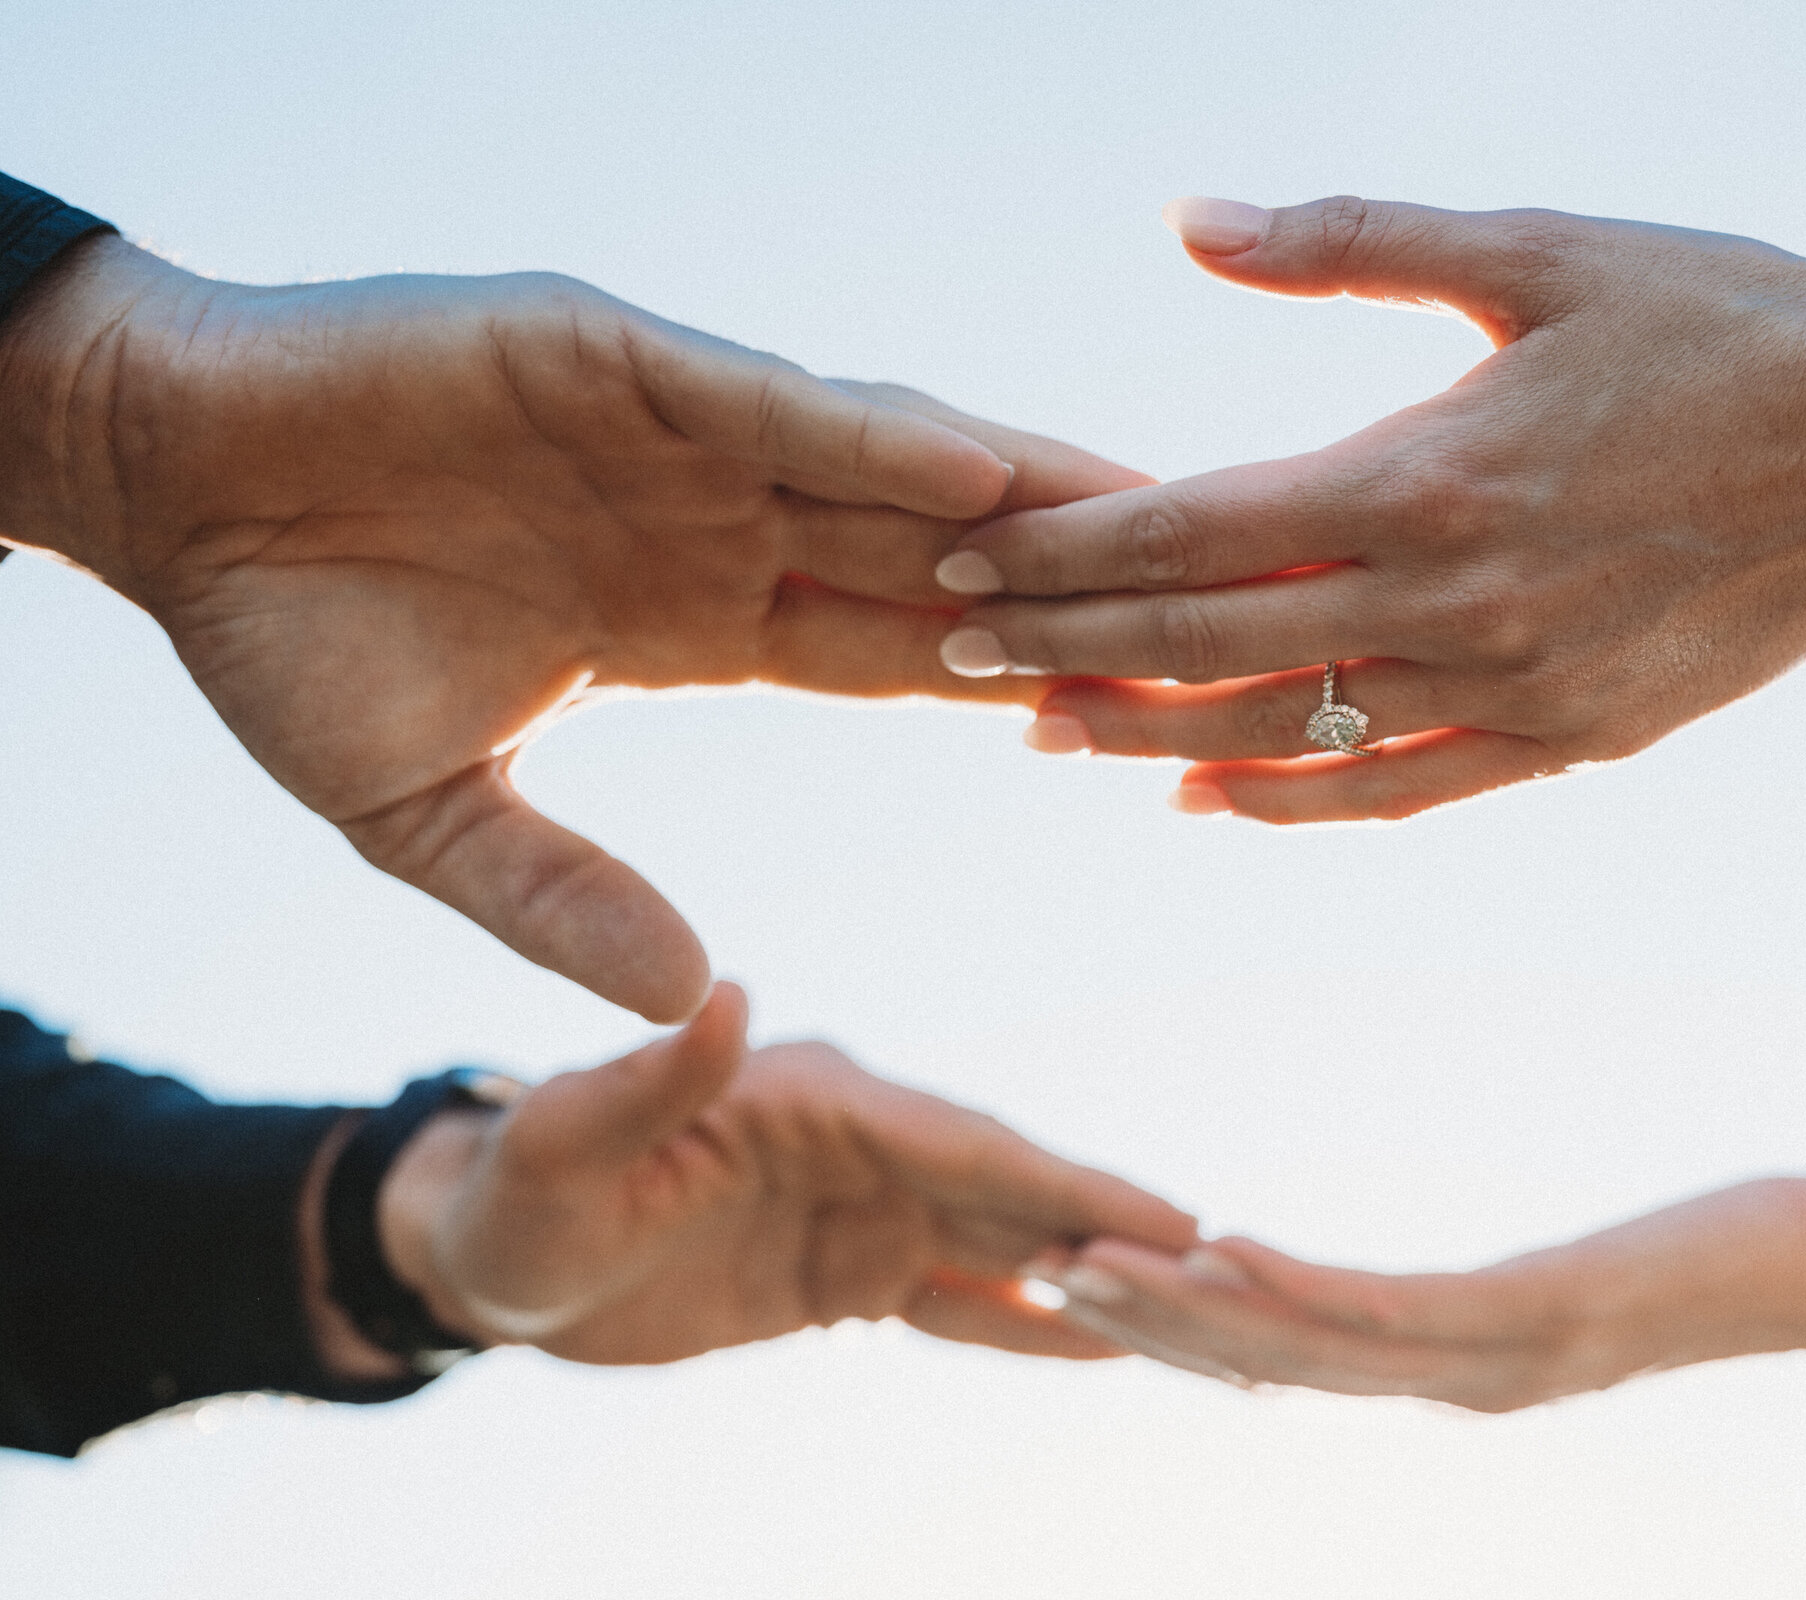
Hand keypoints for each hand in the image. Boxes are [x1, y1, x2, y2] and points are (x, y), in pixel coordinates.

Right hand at [0, 236, 1147, 1018]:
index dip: (1015, 688)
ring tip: (1157, 534)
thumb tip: (694, 994)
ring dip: (1016, 505)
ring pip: (888, 471)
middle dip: (1065, 597)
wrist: (161, 487)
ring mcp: (678, 435)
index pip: (897, 660)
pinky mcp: (612, 358)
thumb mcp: (433, 812)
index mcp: (703, 622)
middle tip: (1210, 626)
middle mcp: (720, 522)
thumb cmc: (284, 635)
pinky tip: (987, 470)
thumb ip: (561, 900)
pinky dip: (872, 436)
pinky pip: (772, 403)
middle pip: (937, 563)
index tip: (1135, 726)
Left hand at [376, 982, 1197, 1363]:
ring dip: (1094, 1278)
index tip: (1168, 1216)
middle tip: (1233, 1274)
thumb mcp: (560, 1151)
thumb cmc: (510, 1198)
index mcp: (810, 1094)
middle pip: (1008, 1190)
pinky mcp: (850, 1269)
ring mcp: (863, 1205)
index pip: (958, 1141)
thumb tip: (731, 995)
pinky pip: (959, 1302)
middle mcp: (857, 1139)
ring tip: (1203, 1317)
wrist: (488, 1256)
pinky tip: (1110, 1350)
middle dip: (1115, 1230)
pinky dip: (1032, 1325)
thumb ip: (648, 1082)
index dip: (1065, 1183)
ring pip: (1003, 1246)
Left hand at [930, 195, 1805, 822]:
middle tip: (957, 653)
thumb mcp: (1538, 247)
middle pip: (1210, 645)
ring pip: (1287, 735)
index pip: (1189, 530)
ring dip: (1156, 736)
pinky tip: (1211, 801)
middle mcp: (1453, 602)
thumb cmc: (1726, 321)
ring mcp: (1515, 688)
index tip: (961, 559)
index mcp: (1425, 471)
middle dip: (1069, 647)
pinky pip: (1401, 793)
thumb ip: (1348, 241)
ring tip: (1055, 734)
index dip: (1061, 552)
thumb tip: (1186, 221)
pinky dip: (1294, 804)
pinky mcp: (1576, 739)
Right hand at [1038, 1179, 1805, 1408]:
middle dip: (1148, 1324)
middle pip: (1271, 1358)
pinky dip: (1291, 1285)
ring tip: (1083, 1270)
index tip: (1087, 1288)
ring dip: (1185, 1309)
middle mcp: (1460, 1378)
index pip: (1290, 1355)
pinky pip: (1389, 1308)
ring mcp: (1493, 1357)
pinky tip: (1216, 1249)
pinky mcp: (1534, 1316)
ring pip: (1306, 1343)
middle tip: (1033, 1280)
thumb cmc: (1721, 1258)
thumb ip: (1512, 1295)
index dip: (1181, 1332)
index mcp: (1460, 1367)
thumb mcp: (1591, 1279)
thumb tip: (1476, 1292)